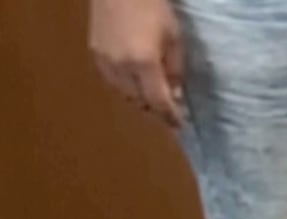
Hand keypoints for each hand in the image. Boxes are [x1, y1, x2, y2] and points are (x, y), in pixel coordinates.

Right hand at [89, 0, 185, 128]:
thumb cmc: (153, 9)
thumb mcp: (174, 40)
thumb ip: (175, 71)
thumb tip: (175, 96)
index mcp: (144, 64)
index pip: (159, 103)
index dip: (170, 117)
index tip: (179, 125)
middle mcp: (121, 67)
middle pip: (140, 101)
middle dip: (156, 106)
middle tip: (168, 103)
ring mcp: (105, 61)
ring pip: (124, 93)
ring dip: (140, 96)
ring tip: (152, 90)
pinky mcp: (94, 53)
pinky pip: (112, 81)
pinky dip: (125, 85)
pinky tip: (134, 77)